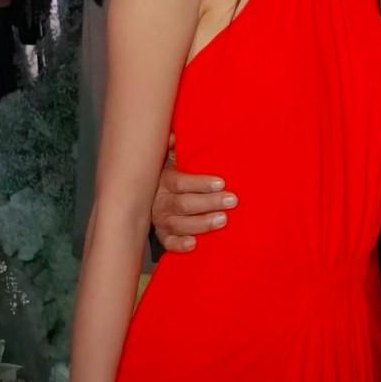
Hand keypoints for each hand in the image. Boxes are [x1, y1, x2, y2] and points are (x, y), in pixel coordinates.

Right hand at [152, 137, 236, 251]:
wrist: (148, 193)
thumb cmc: (172, 173)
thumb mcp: (170, 156)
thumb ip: (172, 146)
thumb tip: (173, 136)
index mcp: (163, 180)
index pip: (180, 182)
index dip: (200, 183)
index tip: (221, 183)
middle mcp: (160, 201)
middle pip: (183, 204)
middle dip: (209, 202)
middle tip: (231, 201)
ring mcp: (160, 219)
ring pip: (179, 224)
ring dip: (202, 223)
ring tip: (222, 220)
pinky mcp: (163, 235)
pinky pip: (169, 242)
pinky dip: (180, 245)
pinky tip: (194, 244)